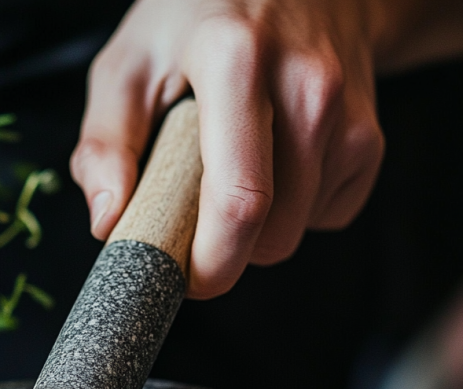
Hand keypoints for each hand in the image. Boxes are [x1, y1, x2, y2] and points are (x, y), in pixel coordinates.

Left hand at [71, 0, 423, 298]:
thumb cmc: (197, 25)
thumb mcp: (129, 65)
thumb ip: (106, 143)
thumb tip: (108, 222)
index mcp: (236, 60)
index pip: (239, 199)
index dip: (210, 264)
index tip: (181, 278)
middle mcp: (306, 85)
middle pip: (271, 235)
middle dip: (225, 255)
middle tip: (191, 227)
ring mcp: (346, 112)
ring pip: (296, 233)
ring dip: (255, 232)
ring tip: (230, 175)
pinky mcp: (369, 138)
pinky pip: (323, 217)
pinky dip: (291, 213)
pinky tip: (272, 166)